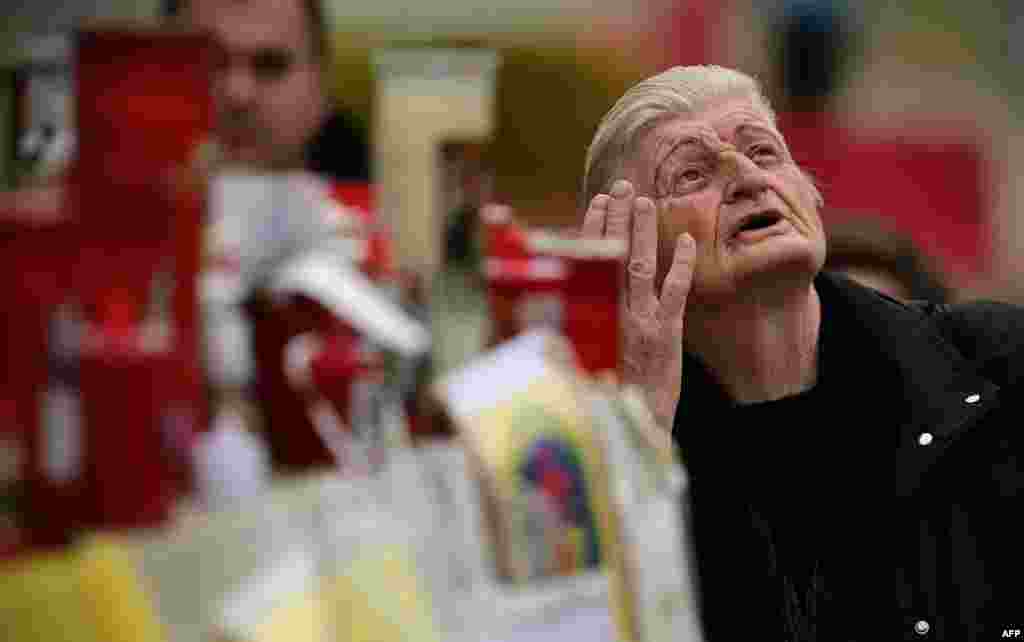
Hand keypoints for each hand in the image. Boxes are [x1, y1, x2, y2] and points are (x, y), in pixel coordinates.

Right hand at [581, 180, 695, 430]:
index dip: (591, 232)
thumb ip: (570, 327)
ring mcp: (641, 322)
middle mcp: (611, 314)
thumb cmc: (603, 397)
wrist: (632, 429)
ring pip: (639, 267)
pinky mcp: (666, 334)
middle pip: (611, 257)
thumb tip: (556, 301)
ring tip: (646, 201)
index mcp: (588, 317)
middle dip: (617, 220)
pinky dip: (681, 265)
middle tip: (622, 187)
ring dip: (642, 232)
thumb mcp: (578, 360)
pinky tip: (687, 240)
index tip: (596, 204)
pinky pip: (676, 292)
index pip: (587, 264)